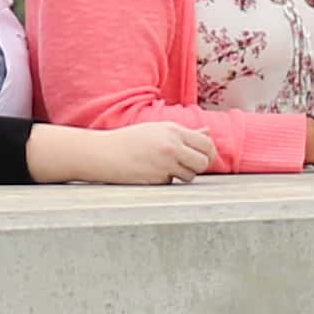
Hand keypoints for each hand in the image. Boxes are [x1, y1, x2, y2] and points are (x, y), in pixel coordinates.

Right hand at [42, 121, 218, 186]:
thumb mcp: (158, 131)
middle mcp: (172, 146)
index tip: (203, 157)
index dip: (209, 153)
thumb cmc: (129, 141)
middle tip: (187, 166)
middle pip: (203, 162)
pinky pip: (172, 183)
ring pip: (190, 176)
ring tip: (162, 168)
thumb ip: (185, 134)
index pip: (206, 144)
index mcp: (173, 130)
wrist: (104, 154)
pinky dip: (165, 181)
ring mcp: (165, 164)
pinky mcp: (157, 179)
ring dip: (181, 175)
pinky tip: (149, 173)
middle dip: (198, 167)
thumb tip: (208, 133)